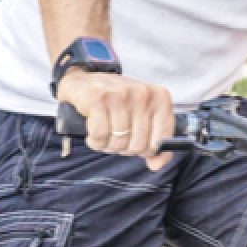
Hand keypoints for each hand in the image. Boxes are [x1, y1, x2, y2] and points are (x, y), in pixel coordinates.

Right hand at [58, 71, 176, 169]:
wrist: (86, 80)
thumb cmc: (117, 103)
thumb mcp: (142, 116)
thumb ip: (154, 141)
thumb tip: (156, 165)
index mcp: (160, 98)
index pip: (160, 141)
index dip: (147, 151)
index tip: (136, 143)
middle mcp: (143, 93)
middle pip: (138, 145)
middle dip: (124, 148)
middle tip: (116, 136)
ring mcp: (121, 94)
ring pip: (118, 142)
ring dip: (107, 145)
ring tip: (104, 132)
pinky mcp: (98, 97)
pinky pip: (99, 136)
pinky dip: (95, 141)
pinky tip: (93, 132)